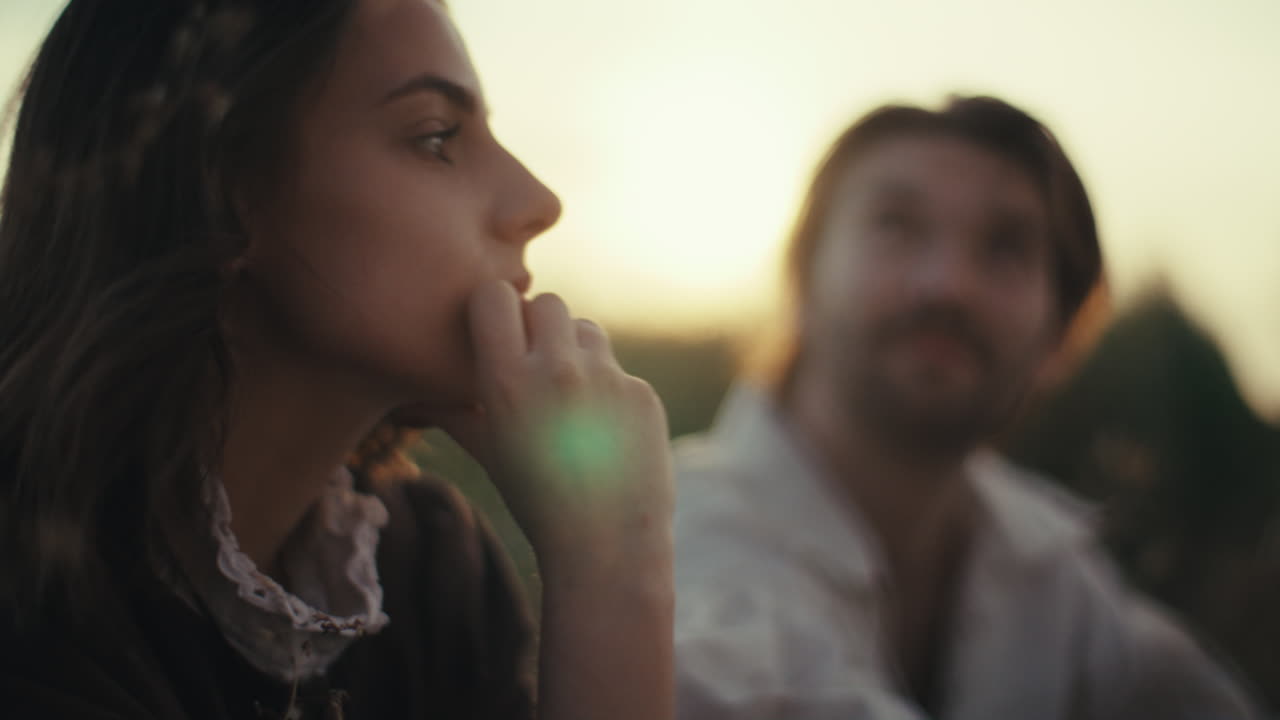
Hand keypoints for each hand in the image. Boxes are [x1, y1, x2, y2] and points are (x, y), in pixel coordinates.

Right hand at [437, 280, 672, 573]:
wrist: (606, 547)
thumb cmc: (536, 502)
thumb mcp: (489, 455)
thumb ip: (455, 414)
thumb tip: (414, 398)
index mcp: (507, 382)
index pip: (496, 297)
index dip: (496, 310)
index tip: (498, 331)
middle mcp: (558, 371)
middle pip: (548, 303)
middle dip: (540, 326)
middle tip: (538, 362)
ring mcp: (607, 379)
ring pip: (587, 330)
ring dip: (577, 352)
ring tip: (571, 399)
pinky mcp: (642, 393)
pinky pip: (618, 370)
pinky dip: (609, 391)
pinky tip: (605, 431)